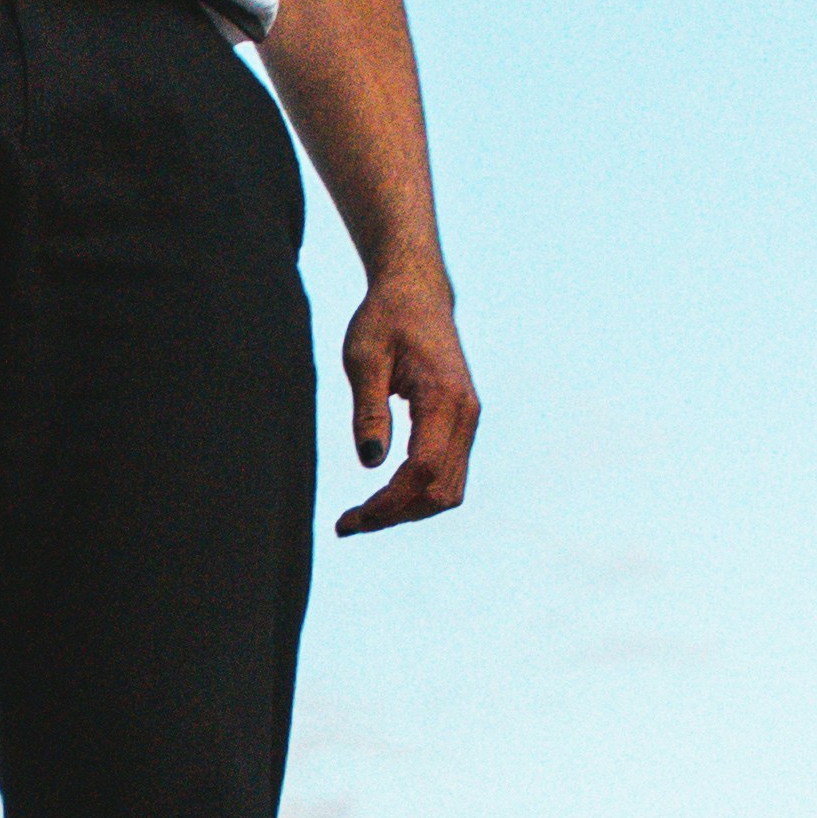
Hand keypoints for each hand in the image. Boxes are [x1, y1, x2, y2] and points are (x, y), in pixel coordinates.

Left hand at [336, 257, 479, 534]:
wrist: (417, 293)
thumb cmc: (385, 319)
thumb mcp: (363, 358)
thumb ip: (368, 410)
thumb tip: (371, 461)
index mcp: (444, 398)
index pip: (423, 469)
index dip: (390, 502)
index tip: (352, 518)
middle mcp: (466, 414)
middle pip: (440, 490)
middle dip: (396, 514)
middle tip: (348, 524)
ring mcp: (468, 420)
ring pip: (449, 489)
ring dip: (408, 510)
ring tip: (363, 517)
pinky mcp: (461, 423)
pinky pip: (448, 474)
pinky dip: (418, 495)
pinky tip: (385, 498)